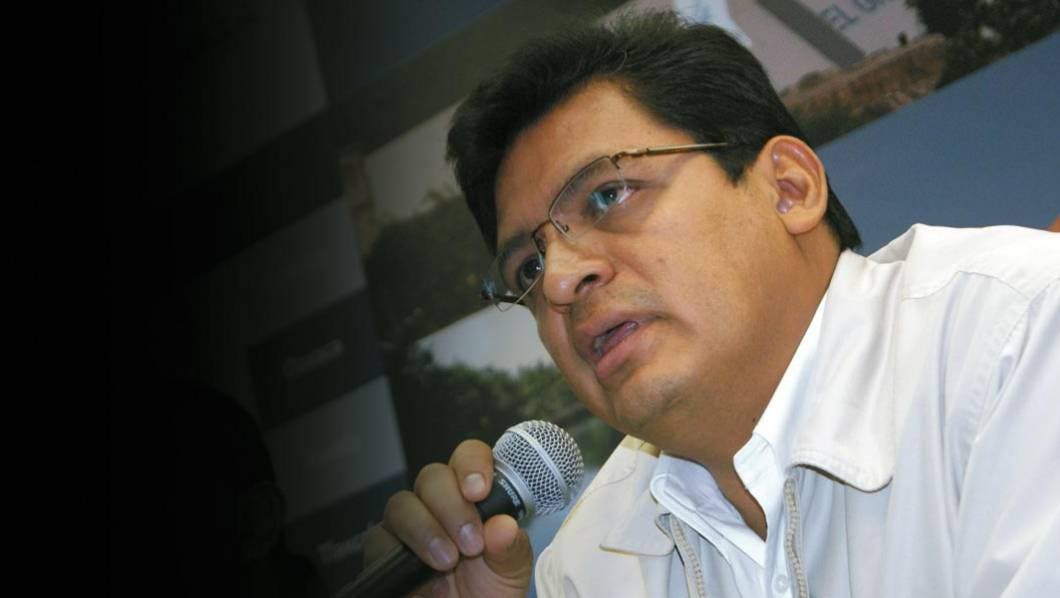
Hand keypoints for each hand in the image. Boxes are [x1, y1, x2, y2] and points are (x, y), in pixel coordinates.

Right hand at [364, 439, 531, 596]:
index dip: (471, 464)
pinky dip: (403, 557)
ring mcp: (409, 525)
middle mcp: (438, 504)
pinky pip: (379, 540)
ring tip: (448, 562)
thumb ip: (509, 546)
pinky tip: (429, 580)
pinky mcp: (384, 551)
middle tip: (471, 543)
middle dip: (452, 507)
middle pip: (432, 477)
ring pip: (402, 504)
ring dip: (426, 531)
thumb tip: (504, 526)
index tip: (480, 490)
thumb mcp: (510, 569)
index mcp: (472, 496)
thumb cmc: (488, 589)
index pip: (467, 457)